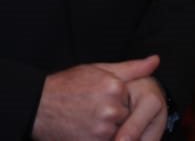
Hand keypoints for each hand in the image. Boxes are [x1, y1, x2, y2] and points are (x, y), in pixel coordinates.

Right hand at [32, 55, 159, 140]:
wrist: (38, 105)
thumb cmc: (67, 86)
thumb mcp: (97, 69)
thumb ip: (131, 68)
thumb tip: (156, 61)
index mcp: (114, 86)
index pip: (130, 100)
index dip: (116, 101)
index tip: (99, 99)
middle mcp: (111, 108)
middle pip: (126, 118)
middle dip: (113, 117)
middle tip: (92, 111)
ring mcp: (103, 129)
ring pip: (118, 133)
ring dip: (107, 130)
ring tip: (88, 121)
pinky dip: (99, 137)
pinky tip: (86, 130)